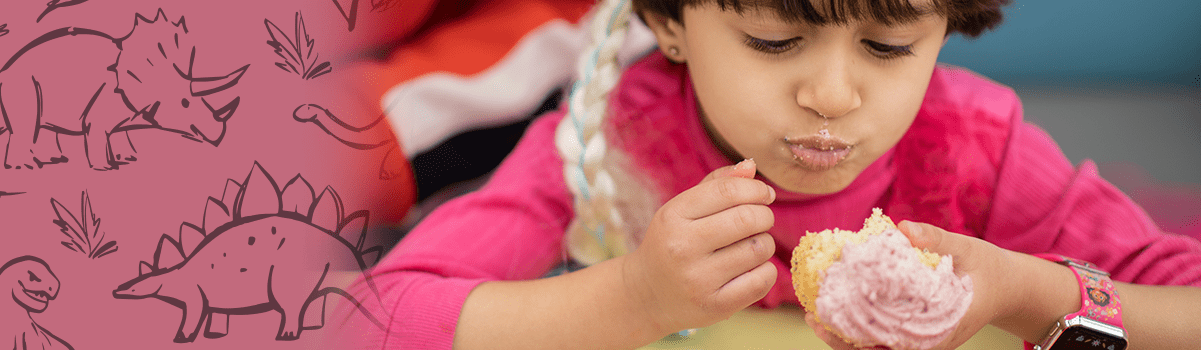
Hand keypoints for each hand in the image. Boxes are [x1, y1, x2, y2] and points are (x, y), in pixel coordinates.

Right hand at [622, 159, 777, 334]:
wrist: (646, 296)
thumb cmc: (672, 245)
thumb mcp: (682, 211)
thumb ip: (716, 185)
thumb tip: (751, 167)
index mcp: (672, 217)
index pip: (727, 191)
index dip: (755, 188)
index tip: (764, 194)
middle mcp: (682, 247)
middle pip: (747, 218)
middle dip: (764, 215)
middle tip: (761, 220)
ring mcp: (698, 279)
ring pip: (758, 249)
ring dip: (765, 243)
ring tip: (752, 245)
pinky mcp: (715, 305)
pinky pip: (762, 280)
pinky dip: (766, 270)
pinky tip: (753, 268)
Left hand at [804, 220, 1019, 349]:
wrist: (1009, 287)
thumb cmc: (990, 270)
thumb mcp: (969, 250)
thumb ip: (937, 240)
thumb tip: (903, 228)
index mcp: (942, 329)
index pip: (895, 344)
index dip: (860, 339)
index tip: (831, 326)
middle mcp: (929, 341)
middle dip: (844, 339)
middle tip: (814, 318)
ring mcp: (922, 339)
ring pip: (878, 346)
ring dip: (846, 334)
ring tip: (815, 316)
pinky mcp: (916, 331)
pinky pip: (883, 334)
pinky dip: (859, 323)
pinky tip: (837, 308)